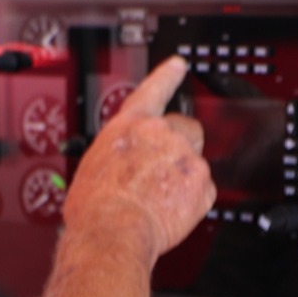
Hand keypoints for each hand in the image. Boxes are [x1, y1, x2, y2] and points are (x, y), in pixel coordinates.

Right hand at [62, 58, 215, 261]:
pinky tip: (170, 212)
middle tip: (164, 171)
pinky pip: (203, 191)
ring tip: (158, 200)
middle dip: (181, 145)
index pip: (153, 90)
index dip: (168, 76)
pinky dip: (191, 203)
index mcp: (129, 125)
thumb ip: (119, 154)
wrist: (112, 230)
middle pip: (186, 128)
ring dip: (183, 178)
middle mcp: (161, 133)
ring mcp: (185, 156)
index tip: (179, 65)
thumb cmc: (95, 206)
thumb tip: (124, 166)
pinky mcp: (202, 183)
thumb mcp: (94, 166)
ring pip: (194, 162)